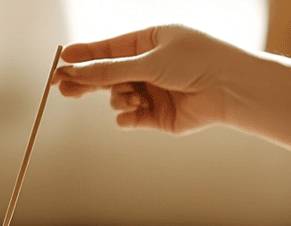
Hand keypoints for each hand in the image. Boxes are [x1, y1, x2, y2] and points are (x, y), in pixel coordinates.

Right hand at [53, 25, 242, 134]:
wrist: (229, 89)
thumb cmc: (196, 62)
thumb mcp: (147, 60)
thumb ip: (108, 70)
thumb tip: (75, 70)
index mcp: (149, 41)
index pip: (108, 49)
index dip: (84, 57)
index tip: (61, 62)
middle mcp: (148, 66)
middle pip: (107, 75)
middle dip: (87, 82)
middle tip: (63, 88)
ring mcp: (152, 91)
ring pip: (117, 98)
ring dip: (120, 99)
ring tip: (134, 98)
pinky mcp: (156, 116)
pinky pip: (129, 118)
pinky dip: (128, 117)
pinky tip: (135, 113)